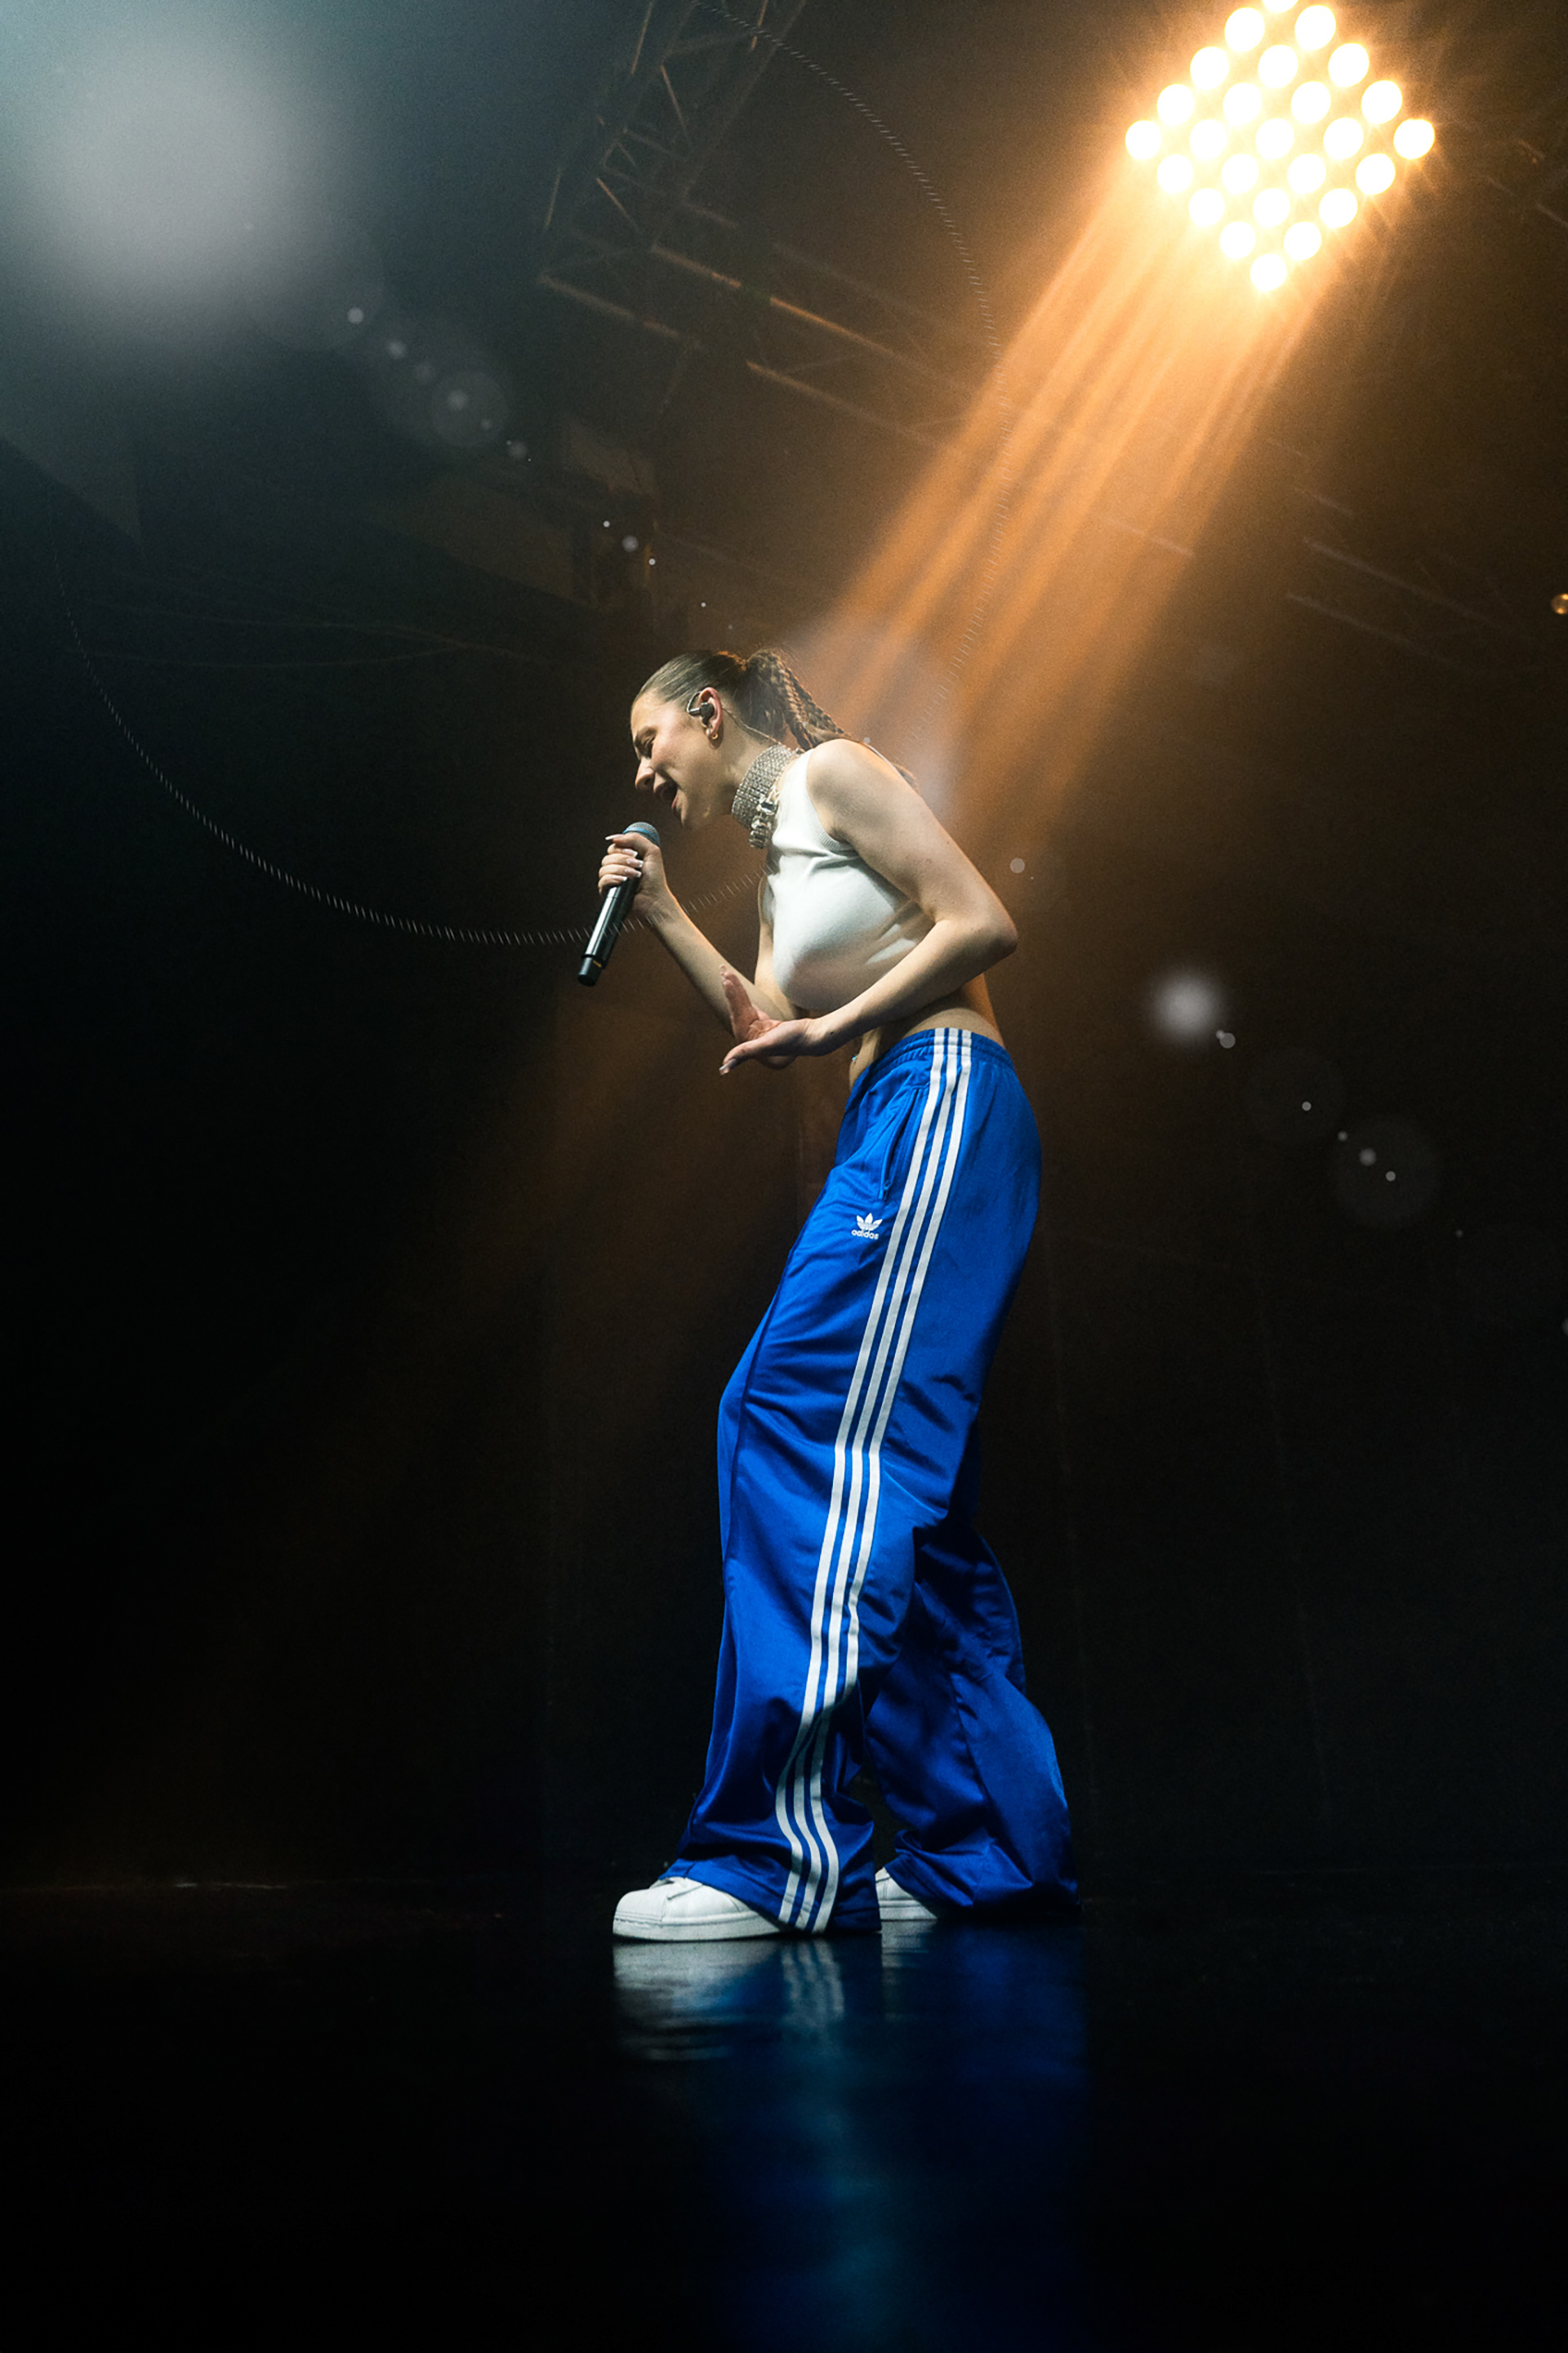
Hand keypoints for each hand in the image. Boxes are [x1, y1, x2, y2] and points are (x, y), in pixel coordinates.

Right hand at [597, 831, 672, 919]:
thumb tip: (614, 837)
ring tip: (634, 875)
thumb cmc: (655, 880)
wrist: (655, 900)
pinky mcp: (608, 893)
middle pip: (607, 857)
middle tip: (638, 865)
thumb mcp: (651, 852)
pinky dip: (612, 879)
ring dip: (621, 870)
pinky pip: (602, 881)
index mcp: (625, 859)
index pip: (613, 847)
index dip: (622, 848)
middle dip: (623, 859)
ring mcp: (612, 881)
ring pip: (604, 868)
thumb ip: (635, 839)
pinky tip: (623, 881)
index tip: (635, 854)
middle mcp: (617, 869)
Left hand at [718, 969, 832, 1072]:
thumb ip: (745, 1052)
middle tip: (724, 972)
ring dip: (737, 991)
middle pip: (739, 1012)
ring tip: (727, 974)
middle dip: (732, 992)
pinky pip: (752, 1009)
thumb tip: (724, 1066)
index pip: (738, 1018)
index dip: (733, 999)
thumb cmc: (795, 1041)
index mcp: (749, 1045)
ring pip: (744, 1008)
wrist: (814, 1036)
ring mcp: (758, 1033)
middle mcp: (751, 1041)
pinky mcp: (765, 1026)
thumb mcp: (769, 1044)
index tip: (727, 982)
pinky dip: (745, 997)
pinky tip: (736, 987)